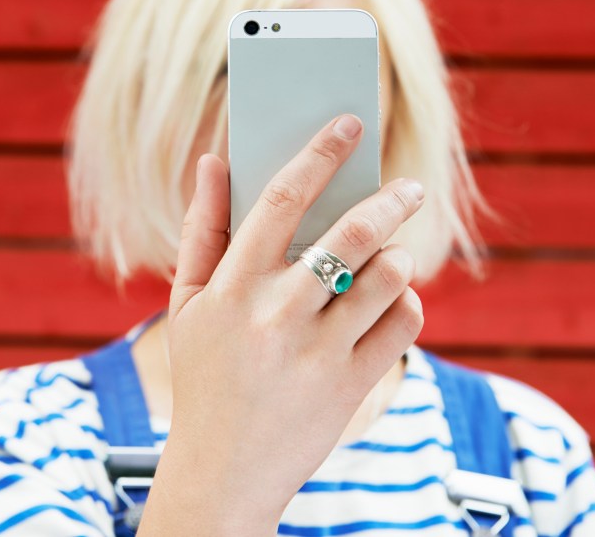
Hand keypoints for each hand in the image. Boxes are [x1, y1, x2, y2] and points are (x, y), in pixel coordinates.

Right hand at [139, 113, 424, 535]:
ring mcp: (319, 351)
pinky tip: (387, 303)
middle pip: (350, 231)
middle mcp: (277, 314)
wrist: (224, 473)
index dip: (319, 152)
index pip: (282, 199)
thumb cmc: (205, 377)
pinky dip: (406, 303)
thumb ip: (201, 228)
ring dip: (397, 254)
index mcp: (231, 287)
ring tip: (388, 254)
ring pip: (387, 274)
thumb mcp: (187, 305)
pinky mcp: (353, 384)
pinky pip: (405, 322)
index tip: (349, 122)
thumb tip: (215, 159)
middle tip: (406, 187)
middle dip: (389, 197)